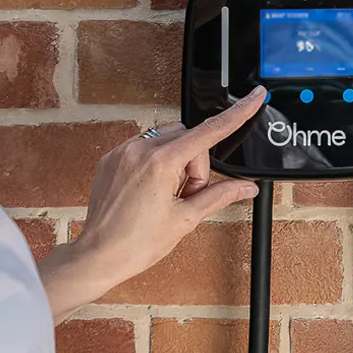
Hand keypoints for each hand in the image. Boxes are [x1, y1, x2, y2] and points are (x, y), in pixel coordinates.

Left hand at [72, 86, 266, 295]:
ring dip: (176, 163)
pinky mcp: (111, 158)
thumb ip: (219, 195)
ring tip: (165, 195)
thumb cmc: (136, 243)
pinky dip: (156, 163)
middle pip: (188, 139)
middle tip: (185, 196)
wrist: (99, 255)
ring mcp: (122, 152)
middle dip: (194, 165)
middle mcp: (139, 150)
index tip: (254, 97)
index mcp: (160, 163)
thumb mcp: (185, 218)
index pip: (209, 131)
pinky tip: (149, 190)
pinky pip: (145, 147)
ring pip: (167, 140)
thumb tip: (246, 187)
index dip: (237, 113)